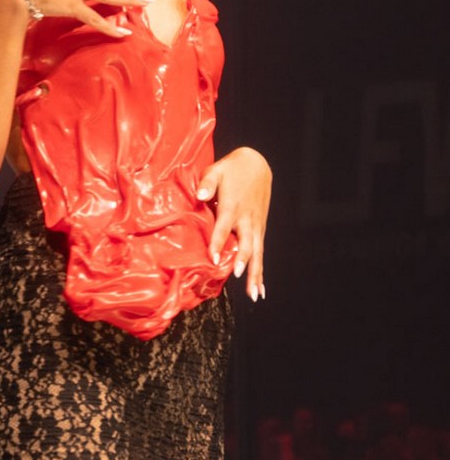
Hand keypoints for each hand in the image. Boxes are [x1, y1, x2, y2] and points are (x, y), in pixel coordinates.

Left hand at [197, 147, 271, 301]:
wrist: (256, 164)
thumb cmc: (231, 169)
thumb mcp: (216, 170)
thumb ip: (207, 183)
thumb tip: (199, 196)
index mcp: (233, 206)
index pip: (224, 227)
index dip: (218, 243)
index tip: (212, 258)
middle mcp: (246, 219)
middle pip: (247, 243)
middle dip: (242, 260)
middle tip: (237, 275)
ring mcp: (255, 225)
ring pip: (257, 253)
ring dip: (256, 273)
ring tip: (255, 294)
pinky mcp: (260, 228)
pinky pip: (261, 252)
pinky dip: (260, 269)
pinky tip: (259, 288)